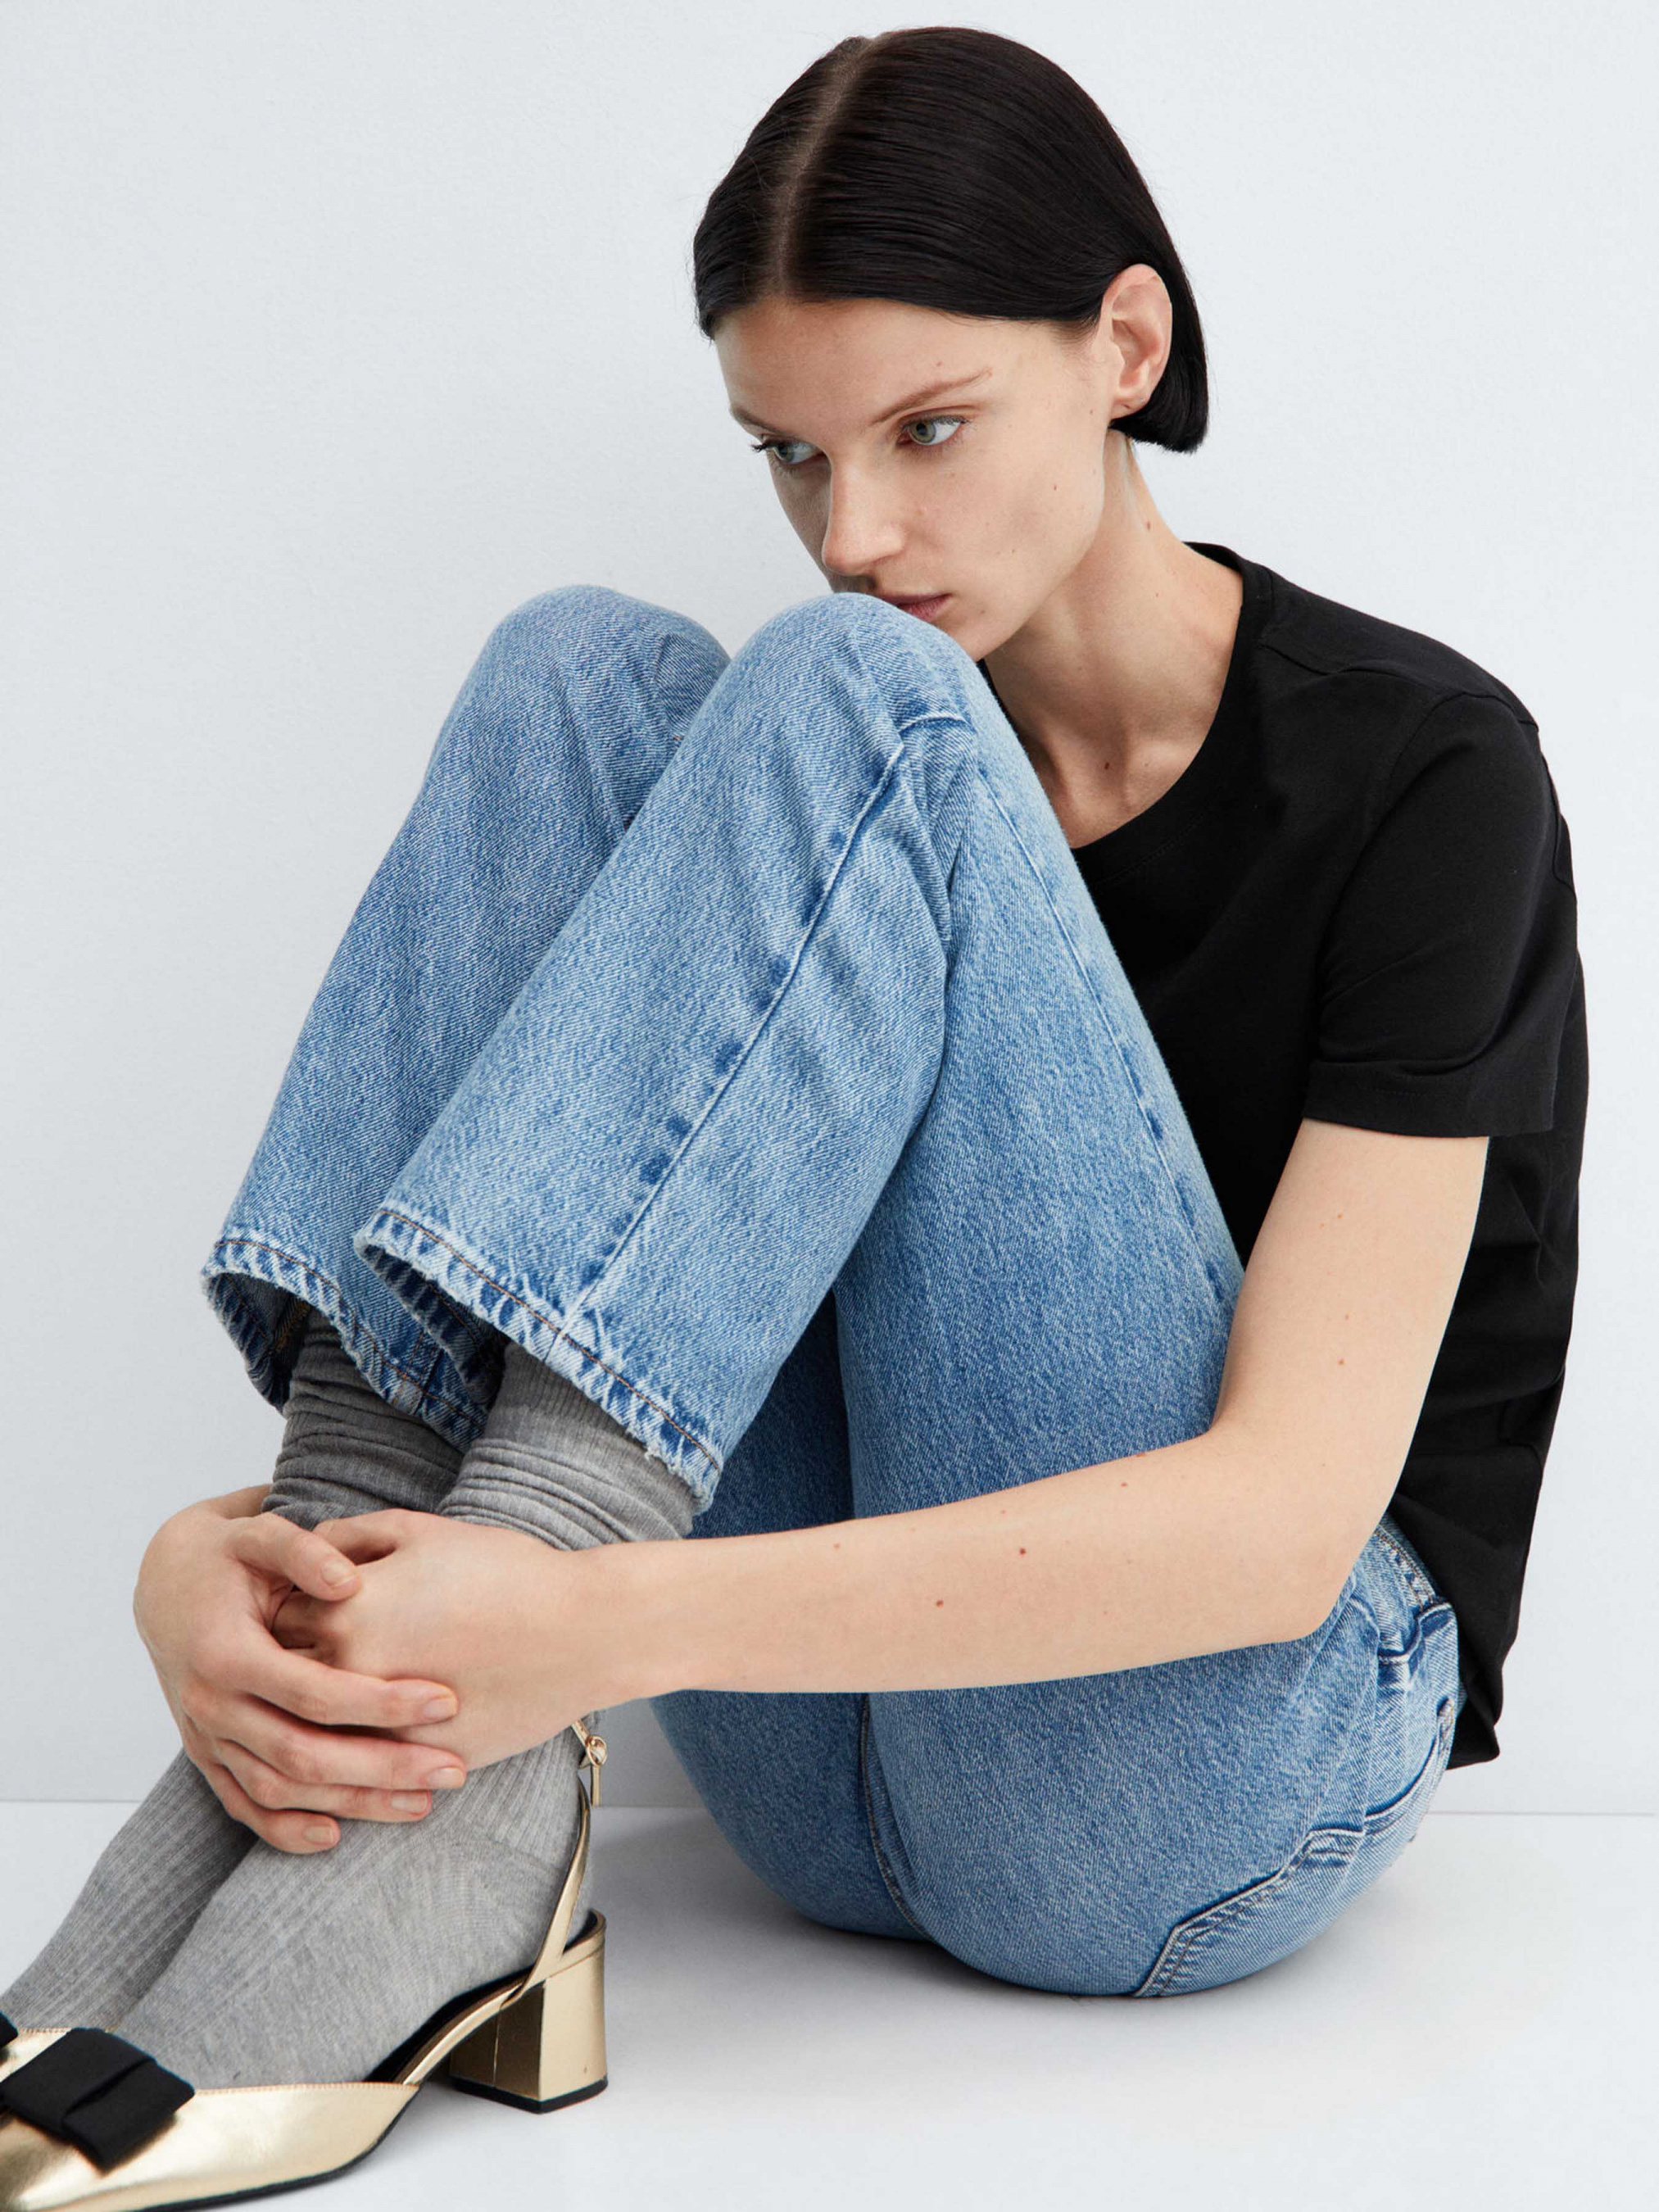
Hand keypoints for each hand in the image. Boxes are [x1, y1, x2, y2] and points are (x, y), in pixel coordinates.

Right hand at [134, 1486, 470, 1852]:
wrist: (163, 1582)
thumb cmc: (227, 1554)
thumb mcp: (258, 1535)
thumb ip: (303, 1552)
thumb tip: (351, 1581)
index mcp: (226, 1653)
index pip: (313, 1693)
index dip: (381, 1701)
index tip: (446, 1700)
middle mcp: (211, 1704)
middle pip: (302, 1755)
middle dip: (382, 1768)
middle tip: (452, 1770)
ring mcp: (205, 1737)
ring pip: (280, 1790)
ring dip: (351, 1803)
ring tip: (422, 1802)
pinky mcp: (205, 1755)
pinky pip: (243, 1805)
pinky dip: (285, 1829)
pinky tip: (337, 1835)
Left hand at [271, 1510, 634, 1769]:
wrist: (581, 1630)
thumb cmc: (506, 1572)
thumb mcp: (423, 1531)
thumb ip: (354, 1534)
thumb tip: (311, 1548)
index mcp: (344, 1609)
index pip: (274, 1616)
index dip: (281, 1610)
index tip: (289, 1606)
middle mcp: (349, 1673)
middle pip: (285, 1680)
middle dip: (287, 1668)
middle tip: (296, 1657)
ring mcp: (381, 1726)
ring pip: (318, 1734)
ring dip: (316, 1721)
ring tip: (334, 1700)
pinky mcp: (417, 1761)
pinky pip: (366, 1768)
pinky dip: (361, 1755)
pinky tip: (373, 1738)